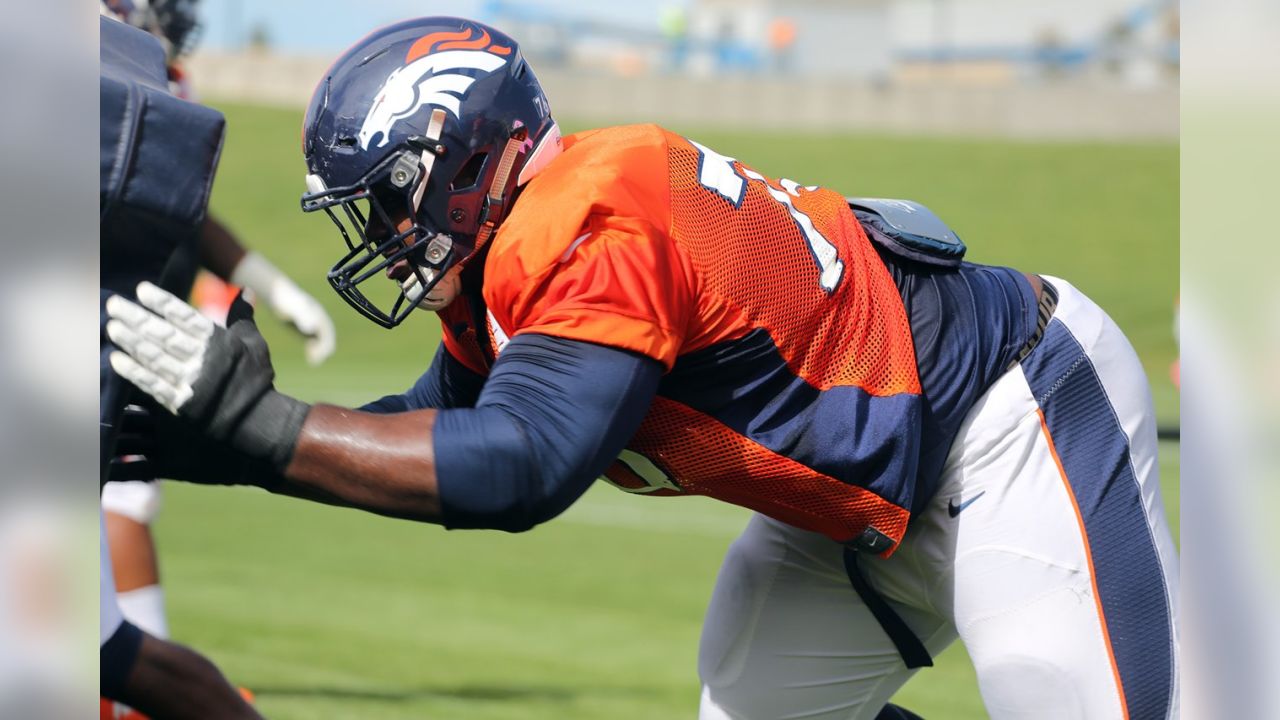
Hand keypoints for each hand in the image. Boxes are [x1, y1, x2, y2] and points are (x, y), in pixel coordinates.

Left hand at [105, 282, 309, 472]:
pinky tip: (116, 360)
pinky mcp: (180, 403)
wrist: (259, 421)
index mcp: (218, 341)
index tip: (142, 289)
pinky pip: (153, 384)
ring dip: (131, 341)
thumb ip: (243, 317)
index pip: (185, 316)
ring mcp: (189, 381)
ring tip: (111, 327)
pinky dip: (134, 372)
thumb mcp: (255, 344)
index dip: (163, 302)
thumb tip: (246, 292)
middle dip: (137, 318)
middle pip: (163, 333)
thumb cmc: (256, 380)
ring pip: (155, 356)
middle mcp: (201, 358)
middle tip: (114, 304)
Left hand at [231, 251, 335, 365]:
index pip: (329, 336)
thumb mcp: (294, 308)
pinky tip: (309, 355)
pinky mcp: (305, 328)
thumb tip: (313, 328)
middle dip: (324, 351)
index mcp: (320, 317)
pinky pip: (315, 342)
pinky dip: (314, 350)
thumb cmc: (284, 300)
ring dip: (320, 352)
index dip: (325, 348)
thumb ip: (303, 316)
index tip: (316, 357)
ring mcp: (313, 325)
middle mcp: (319, 321)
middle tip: (314, 361)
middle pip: (328, 340)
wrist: (275, 293)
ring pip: (323, 342)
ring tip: (312, 360)